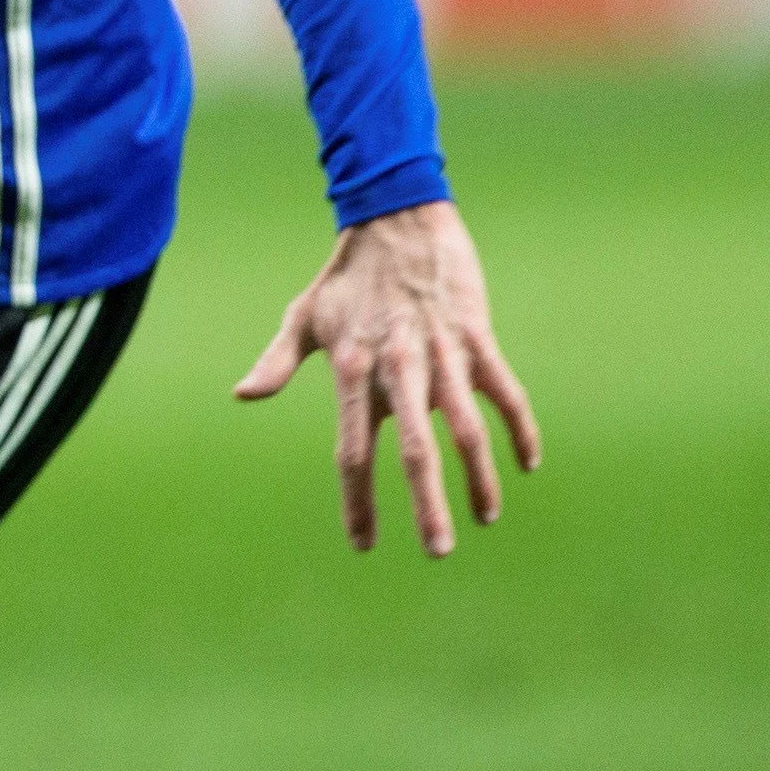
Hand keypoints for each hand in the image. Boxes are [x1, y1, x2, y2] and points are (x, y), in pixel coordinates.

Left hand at [234, 200, 542, 557]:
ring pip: (466, 429)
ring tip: (484, 517)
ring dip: (479, 478)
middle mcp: (397, 370)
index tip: (362, 544)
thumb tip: (243, 395)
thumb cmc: (346, 276)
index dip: (358, 500)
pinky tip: (526, 464)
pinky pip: (505, 391)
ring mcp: (441, 355)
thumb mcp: (303, 317)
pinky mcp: (477, 338)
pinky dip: (520, 428)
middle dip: (427, 505)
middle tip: (437, 551)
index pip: (352, 451)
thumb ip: (276, 362)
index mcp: (352, 372)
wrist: (398, 219)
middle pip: (413, 452)